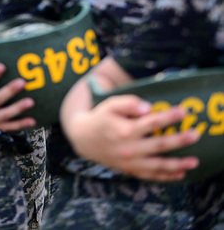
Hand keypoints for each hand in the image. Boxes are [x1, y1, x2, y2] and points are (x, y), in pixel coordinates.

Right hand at [63, 95, 199, 181]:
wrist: (82, 138)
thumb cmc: (100, 118)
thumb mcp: (110, 105)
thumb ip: (129, 103)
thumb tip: (149, 108)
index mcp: (124, 129)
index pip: (152, 122)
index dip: (169, 117)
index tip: (184, 112)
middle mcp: (128, 147)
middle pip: (159, 144)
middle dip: (180, 140)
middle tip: (196, 135)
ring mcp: (129, 161)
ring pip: (157, 165)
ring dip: (177, 164)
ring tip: (194, 162)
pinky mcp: (128, 169)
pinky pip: (150, 176)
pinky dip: (165, 176)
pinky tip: (179, 173)